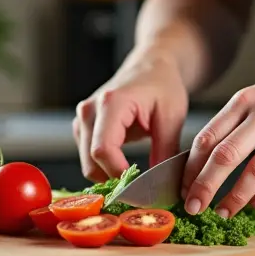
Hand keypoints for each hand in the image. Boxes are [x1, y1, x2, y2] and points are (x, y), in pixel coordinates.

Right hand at [74, 47, 189, 181]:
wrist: (150, 67)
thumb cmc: (162, 86)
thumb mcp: (172, 118)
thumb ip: (165, 152)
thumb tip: (161, 187)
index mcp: (111, 103)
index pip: (103, 150)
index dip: (119, 174)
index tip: (141, 186)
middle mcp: (89, 110)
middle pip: (91, 161)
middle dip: (115, 179)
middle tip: (142, 188)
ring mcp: (82, 119)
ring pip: (88, 163)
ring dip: (109, 175)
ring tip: (135, 175)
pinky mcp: (83, 128)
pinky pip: (88, 158)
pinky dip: (105, 168)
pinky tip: (125, 165)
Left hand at [180, 48, 254, 216]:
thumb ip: (239, 118)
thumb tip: (208, 154)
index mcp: (246, 99)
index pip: (208, 136)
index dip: (191, 166)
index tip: (182, 186)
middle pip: (225, 156)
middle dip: (204, 186)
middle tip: (193, 207)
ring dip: (236, 197)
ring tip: (224, 213)